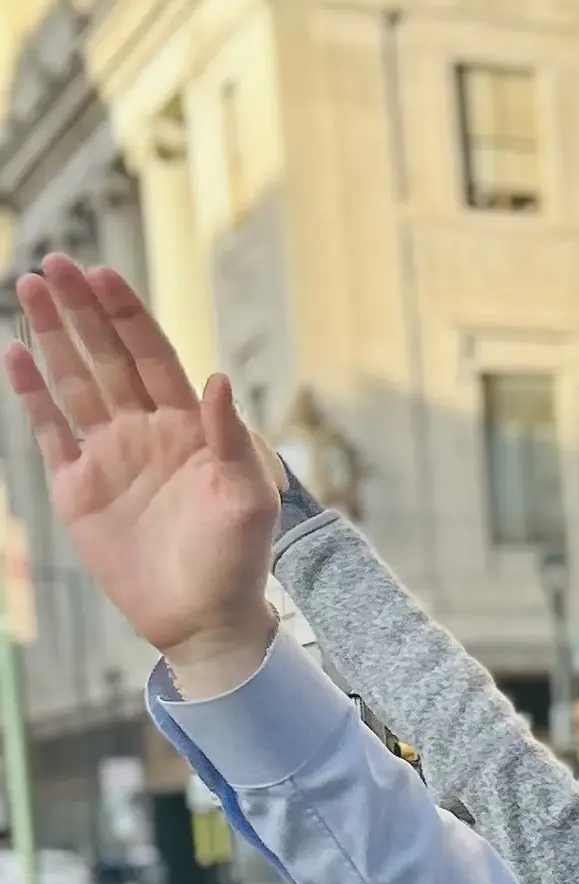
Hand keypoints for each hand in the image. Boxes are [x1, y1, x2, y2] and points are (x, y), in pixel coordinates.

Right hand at [5, 257, 282, 694]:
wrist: (203, 620)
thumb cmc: (239, 560)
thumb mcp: (251, 499)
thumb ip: (233, 439)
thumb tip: (218, 379)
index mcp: (190, 425)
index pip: (152, 355)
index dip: (127, 314)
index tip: (102, 274)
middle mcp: (146, 429)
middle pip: (107, 356)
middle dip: (81, 310)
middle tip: (54, 263)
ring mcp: (109, 454)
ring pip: (74, 381)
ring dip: (52, 336)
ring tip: (30, 287)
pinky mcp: (79, 486)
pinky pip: (50, 429)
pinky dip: (32, 392)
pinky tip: (14, 352)